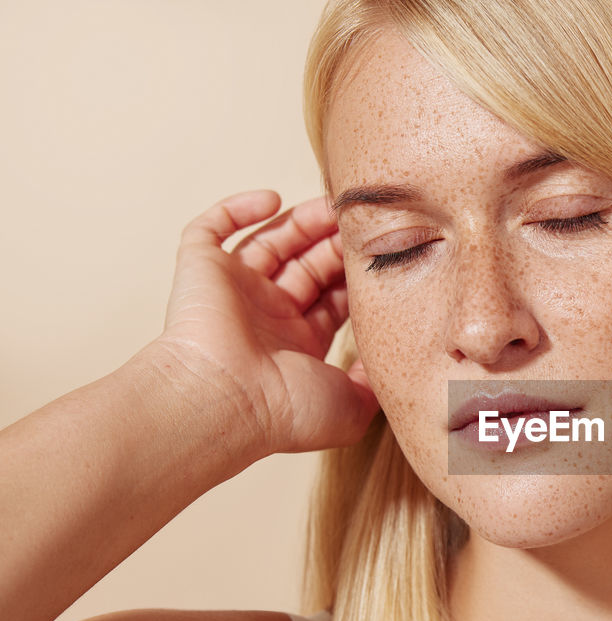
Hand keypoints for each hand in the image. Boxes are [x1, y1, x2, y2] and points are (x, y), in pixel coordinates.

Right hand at [150, 189, 379, 456]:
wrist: (225, 401)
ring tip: (334, 204)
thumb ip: (376, 382)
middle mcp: (266, 318)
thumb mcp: (353, 404)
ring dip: (303, 221)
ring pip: (271, 241)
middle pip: (308, 266)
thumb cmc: (287, 411)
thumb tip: (391, 366)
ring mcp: (234, 292)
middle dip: (336, 243)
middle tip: (364, 222)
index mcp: (299, 347)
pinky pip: (213, 228)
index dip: (356, 276)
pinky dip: (239, 208)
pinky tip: (272, 198)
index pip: (333, 299)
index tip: (382, 254)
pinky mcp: (201, 269)